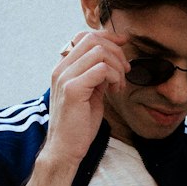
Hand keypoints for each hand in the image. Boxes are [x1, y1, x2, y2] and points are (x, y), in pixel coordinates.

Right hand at [43, 29, 128, 167]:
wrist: (65, 149)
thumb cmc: (79, 124)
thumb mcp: (91, 93)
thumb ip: (98, 75)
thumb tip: (114, 60)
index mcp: (63, 68)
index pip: (84, 37)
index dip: (107, 36)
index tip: (124, 44)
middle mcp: (60, 69)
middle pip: (93, 40)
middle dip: (116, 51)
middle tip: (125, 71)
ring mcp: (64, 78)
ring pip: (99, 52)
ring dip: (117, 67)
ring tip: (119, 85)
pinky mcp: (72, 89)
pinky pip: (100, 69)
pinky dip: (114, 77)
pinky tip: (114, 91)